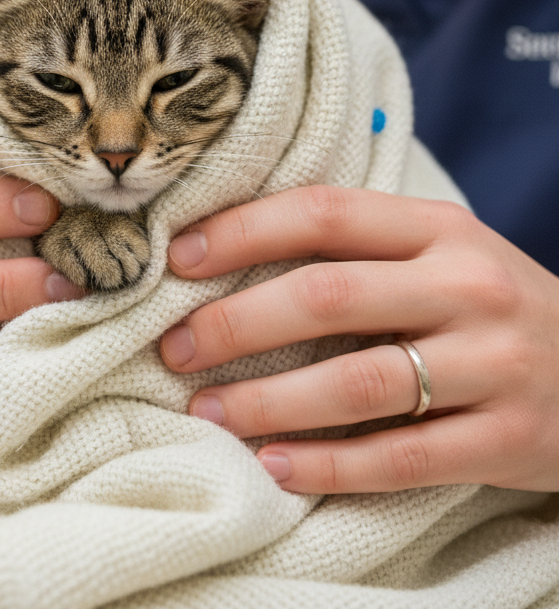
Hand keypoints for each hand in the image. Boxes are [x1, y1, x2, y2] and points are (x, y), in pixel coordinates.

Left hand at [159, 186, 558, 493]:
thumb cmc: (487, 304)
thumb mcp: (438, 252)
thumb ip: (355, 247)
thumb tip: (224, 253)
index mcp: (439, 228)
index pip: (323, 214)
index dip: (241, 232)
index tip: (176, 259)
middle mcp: (467, 287)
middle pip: (327, 297)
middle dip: (235, 323)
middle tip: (173, 347)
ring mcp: (492, 364)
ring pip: (356, 384)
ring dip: (267, 402)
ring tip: (206, 412)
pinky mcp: (507, 441)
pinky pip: (401, 458)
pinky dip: (328, 465)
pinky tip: (273, 465)